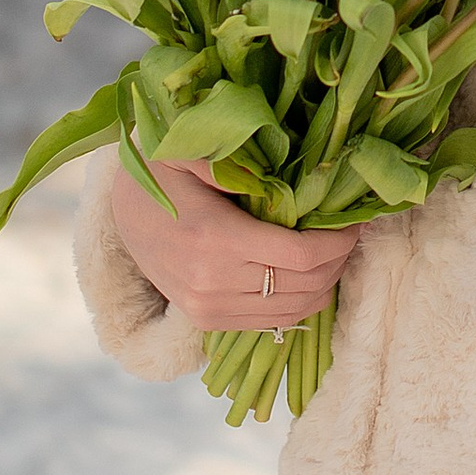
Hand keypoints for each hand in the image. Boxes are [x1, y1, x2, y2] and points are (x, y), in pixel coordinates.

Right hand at [107, 154, 357, 331]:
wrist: (121, 211)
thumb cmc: (162, 172)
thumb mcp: (193, 152)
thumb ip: (237, 161)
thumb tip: (293, 168)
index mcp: (215, 238)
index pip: (300, 255)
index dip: (338, 242)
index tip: (354, 221)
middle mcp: (213, 283)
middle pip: (305, 284)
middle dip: (338, 260)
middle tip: (349, 233)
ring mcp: (209, 308)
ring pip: (293, 310)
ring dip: (325, 284)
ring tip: (334, 252)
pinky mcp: (207, 321)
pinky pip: (271, 322)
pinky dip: (300, 302)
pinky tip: (309, 275)